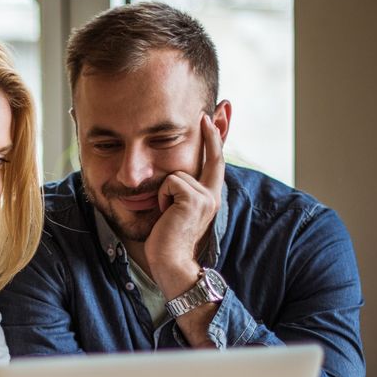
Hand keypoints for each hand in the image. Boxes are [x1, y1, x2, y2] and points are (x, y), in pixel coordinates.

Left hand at [146, 113, 225, 296]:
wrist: (170, 262)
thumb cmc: (166, 241)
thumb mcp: (173, 211)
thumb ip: (177, 192)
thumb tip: (170, 177)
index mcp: (209, 198)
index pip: (215, 163)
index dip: (215, 140)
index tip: (212, 119)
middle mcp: (212, 195)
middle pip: (211, 157)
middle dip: (211, 133)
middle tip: (205, 113)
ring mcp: (206, 196)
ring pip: (176, 174)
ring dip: (164, 192)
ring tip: (166, 213)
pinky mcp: (194, 198)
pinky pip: (169, 182)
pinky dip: (162, 197)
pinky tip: (165, 214)